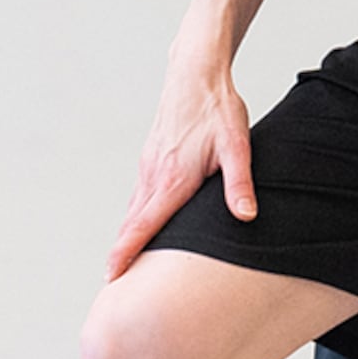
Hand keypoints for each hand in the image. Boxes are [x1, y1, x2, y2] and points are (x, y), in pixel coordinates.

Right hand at [106, 67, 252, 274]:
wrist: (195, 72)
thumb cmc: (217, 109)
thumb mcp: (236, 146)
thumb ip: (238, 184)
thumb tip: (246, 216)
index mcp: (172, 180)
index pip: (143, 226)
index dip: (126, 254)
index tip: (111, 278)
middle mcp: (154, 176)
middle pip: (131, 224)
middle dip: (121, 254)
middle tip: (113, 286)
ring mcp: (148, 166)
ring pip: (133, 210)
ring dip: (126, 237)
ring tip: (122, 265)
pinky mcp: (150, 158)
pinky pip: (138, 196)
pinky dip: (133, 217)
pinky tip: (139, 225)